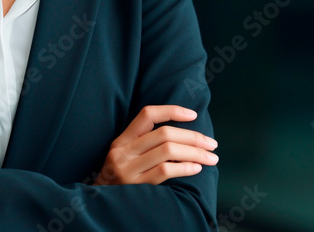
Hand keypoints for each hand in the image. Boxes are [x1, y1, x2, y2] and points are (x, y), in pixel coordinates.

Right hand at [93, 105, 217, 185]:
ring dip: (194, 153)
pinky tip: (197, 168)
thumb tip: (184, 136)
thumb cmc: (120, 177)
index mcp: (122, 139)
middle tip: (212, 144)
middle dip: (193, 137)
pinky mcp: (136, 185)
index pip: (147, 114)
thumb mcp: (125, 155)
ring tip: (211, 158)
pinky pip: (165, 172)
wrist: (101, 203)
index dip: (172, 111)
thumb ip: (145, 143)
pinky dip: (184, 168)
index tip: (193, 115)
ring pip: (167, 151)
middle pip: (164, 134)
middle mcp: (124, 151)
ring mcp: (129, 168)